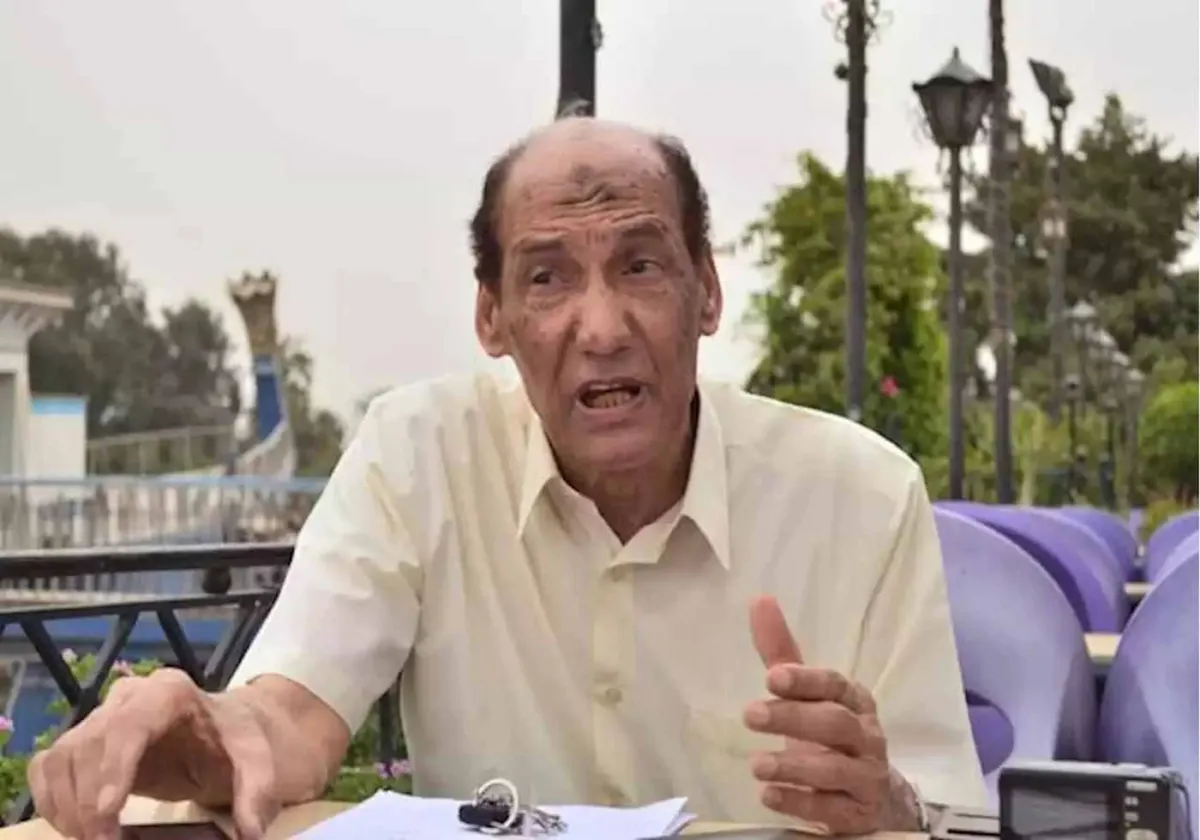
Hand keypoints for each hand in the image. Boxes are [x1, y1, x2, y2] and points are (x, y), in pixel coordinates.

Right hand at [28, 668, 277, 839]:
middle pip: (89, 744)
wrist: (217, 731)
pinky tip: (74, 828)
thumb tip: (251, 829)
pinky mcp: (83, 740)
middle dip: (90, 800)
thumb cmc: (232, 739)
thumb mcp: (255, 757)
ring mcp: (100, 717)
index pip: (130, 724)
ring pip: (62, 757)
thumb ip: (258, 788)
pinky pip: (49, 766)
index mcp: (170, 693)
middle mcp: (128, 697)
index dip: (113, 766)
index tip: (109, 811)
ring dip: (67, 806)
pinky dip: (52, 800)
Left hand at [743, 596, 915, 834]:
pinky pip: (833, 809)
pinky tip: (770, 796)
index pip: (834, 686)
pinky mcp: (858, 814)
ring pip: (835, 770)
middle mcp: (866, 736)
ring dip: (794, 766)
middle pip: (834, 724)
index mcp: (854, 701)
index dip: (806, 680)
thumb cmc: (831, 736)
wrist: (876, 799)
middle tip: (751, 714)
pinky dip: (802, 804)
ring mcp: (866, 777)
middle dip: (793, 718)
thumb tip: (759, 600)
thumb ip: (783, 654)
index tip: (772, 676)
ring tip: (756, 764)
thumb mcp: (808, 696)